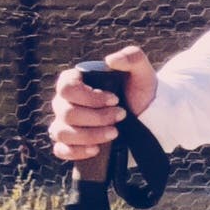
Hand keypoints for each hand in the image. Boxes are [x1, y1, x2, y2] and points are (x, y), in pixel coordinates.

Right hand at [48, 46, 155, 163]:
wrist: (148, 118)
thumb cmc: (140, 92)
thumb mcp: (142, 72)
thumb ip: (131, 57)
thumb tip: (111, 60)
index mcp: (75, 83)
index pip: (66, 88)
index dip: (89, 96)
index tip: (115, 99)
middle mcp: (65, 103)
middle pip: (65, 112)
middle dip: (96, 117)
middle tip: (121, 116)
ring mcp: (65, 124)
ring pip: (61, 132)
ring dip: (89, 135)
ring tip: (114, 133)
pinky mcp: (71, 144)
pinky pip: (60, 150)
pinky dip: (77, 151)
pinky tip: (96, 149)